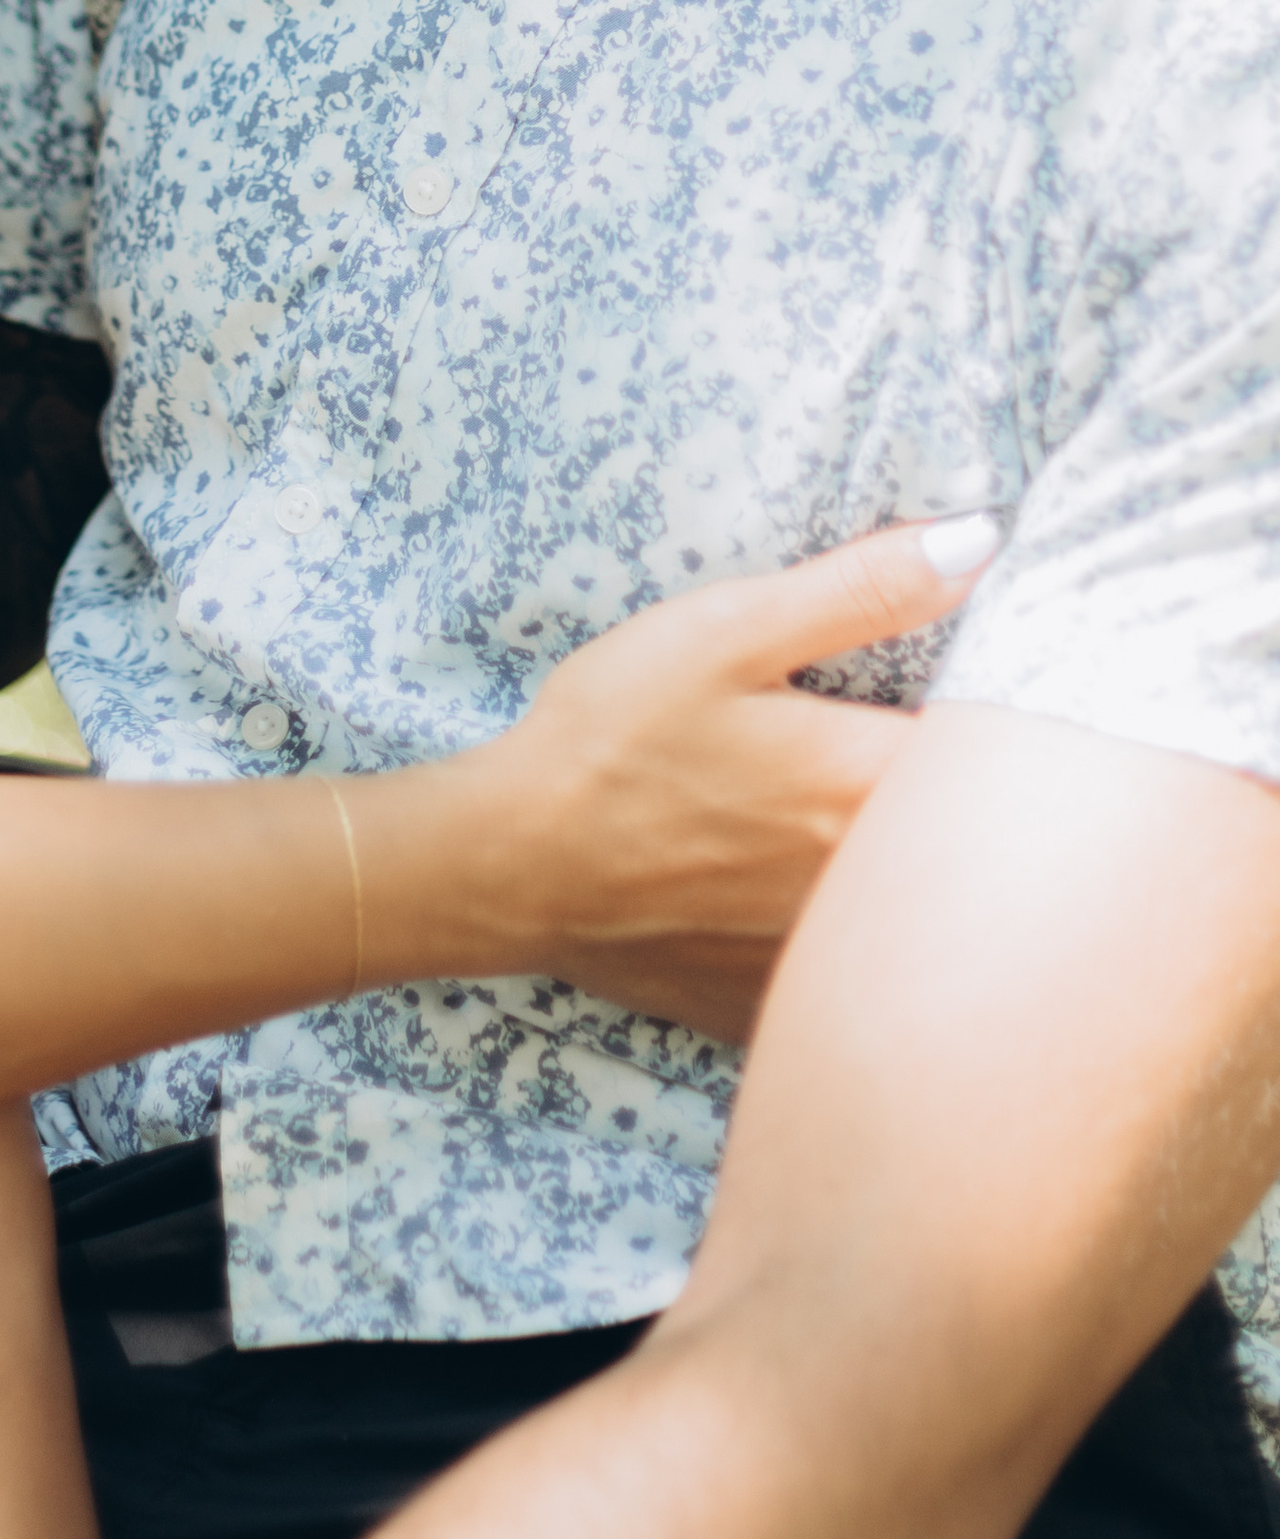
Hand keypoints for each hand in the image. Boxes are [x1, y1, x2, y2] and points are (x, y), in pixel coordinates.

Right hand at [458, 518, 996, 1039]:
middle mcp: (872, 885)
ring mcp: (827, 956)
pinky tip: (812, 903)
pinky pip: (852, 977)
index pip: (1009, 755)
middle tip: (967, 751)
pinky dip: (859, 943)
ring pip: (921, 918)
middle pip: (978, 845)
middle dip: (984, 799)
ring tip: (893, 829)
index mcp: (868, 783)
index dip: (1027, 714)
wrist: (511, 865)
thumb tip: (982, 539)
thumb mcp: (725, 630)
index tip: (1026, 685)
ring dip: (925, 873)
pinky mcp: (780, 999)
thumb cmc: (614, 735)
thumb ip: (860, 589)